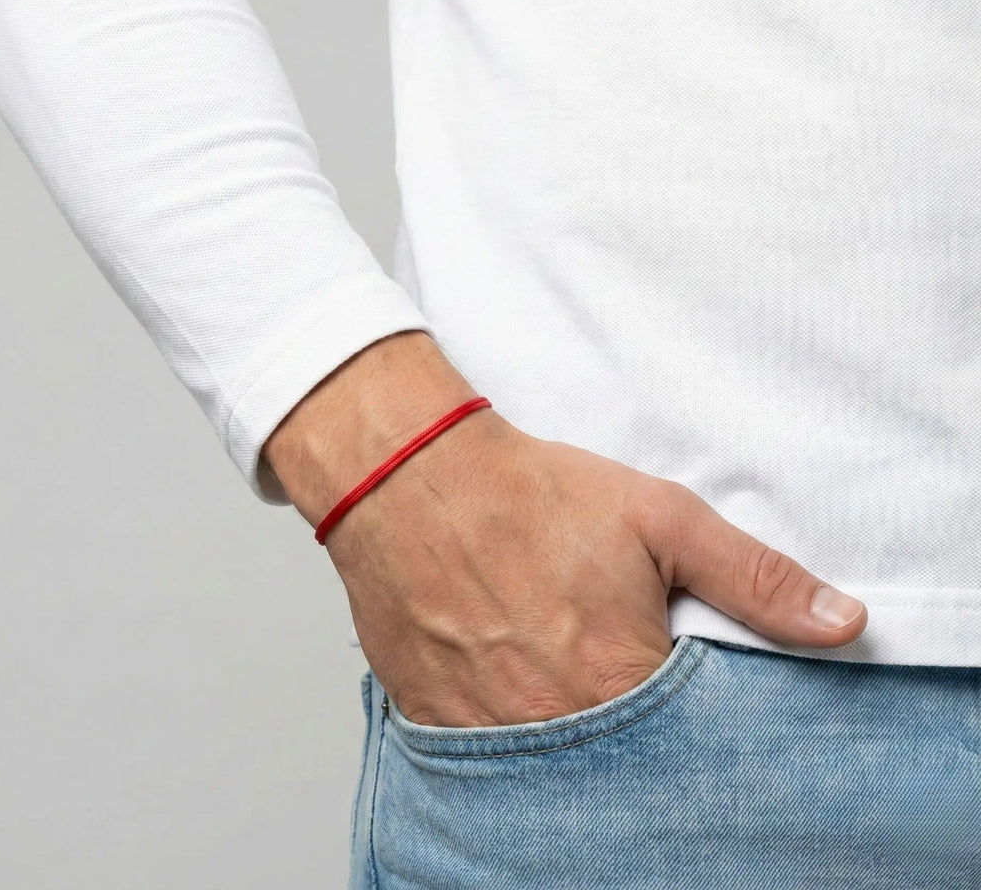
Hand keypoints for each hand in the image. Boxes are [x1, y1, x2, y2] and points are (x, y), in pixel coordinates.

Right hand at [324, 414, 867, 727]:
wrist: (411, 477)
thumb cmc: (530, 494)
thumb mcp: (659, 517)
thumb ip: (754, 577)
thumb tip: (842, 623)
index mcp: (620, 682)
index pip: (695, 752)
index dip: (698, 728)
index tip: (682, 694)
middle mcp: (554, 725)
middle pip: (621, 769)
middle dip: (633, 735)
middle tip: (609, 674)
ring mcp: (486, 733)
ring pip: (552, 774)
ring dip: (571, 737)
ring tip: (562, 679)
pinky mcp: (434, 724)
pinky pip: (486, 762)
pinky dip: (510, 736)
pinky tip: (511, 688)